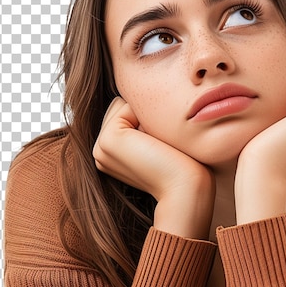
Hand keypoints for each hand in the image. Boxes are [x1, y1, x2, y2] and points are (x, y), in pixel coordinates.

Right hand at [93, 97, 214, 237]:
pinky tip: (154, 142)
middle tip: (160, 146)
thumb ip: (141, 122)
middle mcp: (100, 151)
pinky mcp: (108, 141)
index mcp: (110, 153)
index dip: (147, 119)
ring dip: (145, 116)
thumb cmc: (180, 164)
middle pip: (120, 105)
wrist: (185, 187)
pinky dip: (145, 116)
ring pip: (122, 104)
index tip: (161, 146)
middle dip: (144, 115)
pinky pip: (125, 105)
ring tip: (157, 145)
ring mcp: (100, 147)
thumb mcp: (156, 140)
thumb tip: (138, 99)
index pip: (124, 112)